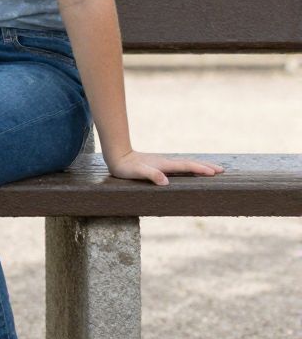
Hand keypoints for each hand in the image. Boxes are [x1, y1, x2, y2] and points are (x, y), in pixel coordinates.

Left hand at [106, 150, 223, 186]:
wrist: (117, 156)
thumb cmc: (125, 168)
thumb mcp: (136, 173)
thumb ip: (150, 175)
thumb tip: (165, 182)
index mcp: (164, 165)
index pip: (186, 166)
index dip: (200, 169)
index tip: (214, 172)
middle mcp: (166, 162)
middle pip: (190, 163)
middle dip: (206, 166)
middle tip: (222, 170)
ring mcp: (164, 163)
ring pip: (186, 164)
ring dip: (200, 166)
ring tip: (213, 169)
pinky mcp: (160, 165)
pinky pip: (180, 166)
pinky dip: (190, 167)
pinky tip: (192, 170)